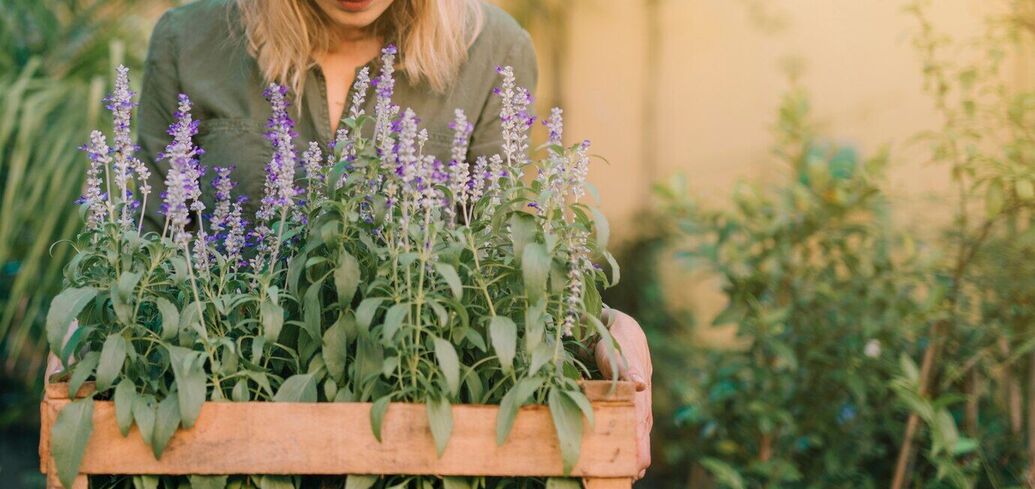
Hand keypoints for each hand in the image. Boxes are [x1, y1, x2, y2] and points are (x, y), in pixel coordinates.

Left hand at [594, 309, 652, 479]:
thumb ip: (625, 369)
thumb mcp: (618, 351)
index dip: (638, 442)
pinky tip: (626, 448)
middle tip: (635, 475)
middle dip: (639, 452)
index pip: (639, 421)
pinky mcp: (627, 398)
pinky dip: (630, 435)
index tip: (640, 463)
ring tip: (633, 471)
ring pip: (637, 426)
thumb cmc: (616, 339)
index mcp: (638, 390)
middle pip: (641, 429)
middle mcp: (639, 397)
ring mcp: (634, 398)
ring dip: (636, 447)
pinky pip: (630, 419)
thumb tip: (638, 386)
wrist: (618, 326)